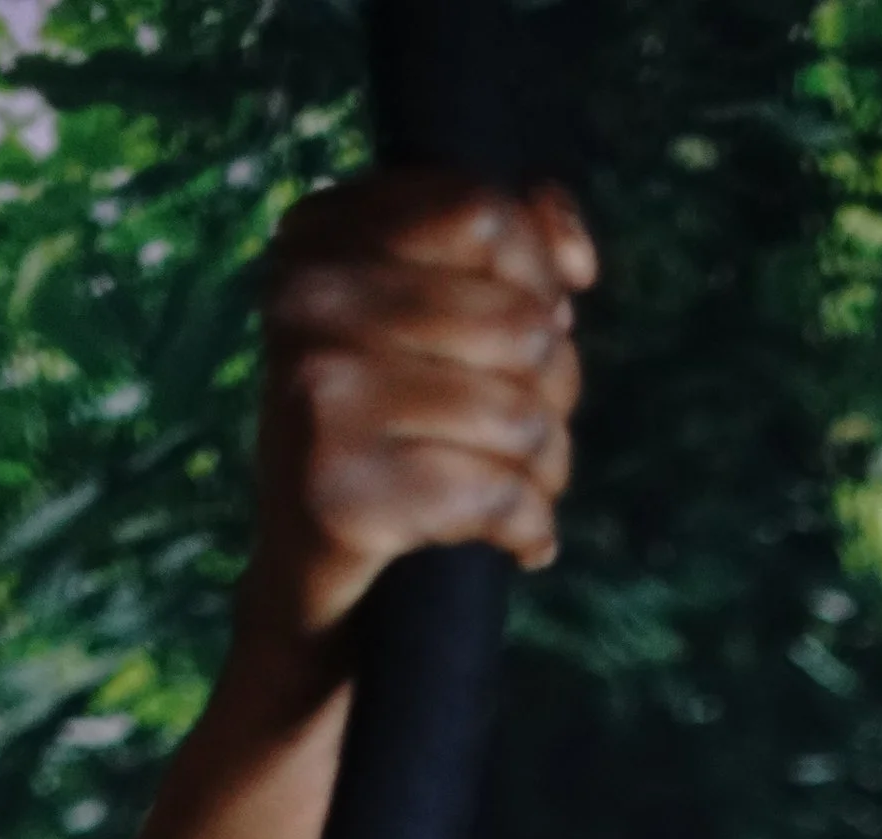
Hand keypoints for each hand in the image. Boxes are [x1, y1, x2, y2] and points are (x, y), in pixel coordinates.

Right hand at [247, 170, 595, 651]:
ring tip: (528, 491)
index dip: (542, 280)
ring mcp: (316, 393)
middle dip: (558, 390)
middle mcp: (306, 299)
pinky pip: (498, 498)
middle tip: (534, 435)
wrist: (311, 583)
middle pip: (520, 322)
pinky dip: (531, 530)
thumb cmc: (392, 436)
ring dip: (550, 469)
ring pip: (521, 416)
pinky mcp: (339, 492)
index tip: (542, 330)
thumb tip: (576, 254)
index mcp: (323, 235)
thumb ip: (512, 255)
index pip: (485, 212)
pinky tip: (522, 545)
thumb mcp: (439, 324)